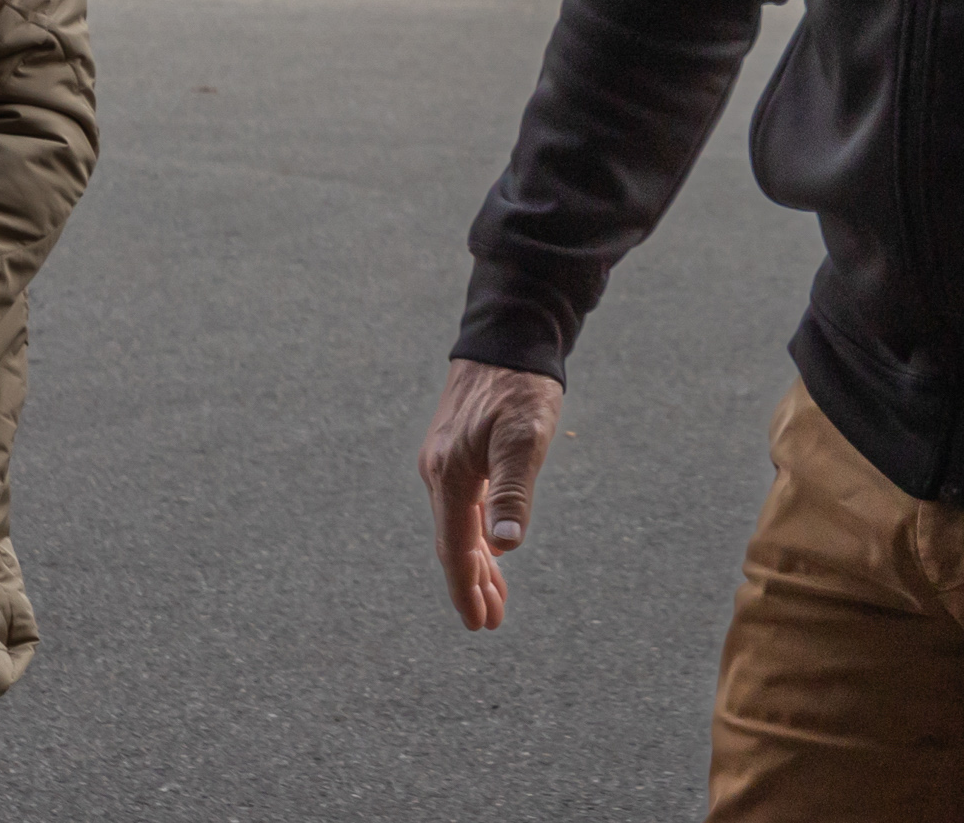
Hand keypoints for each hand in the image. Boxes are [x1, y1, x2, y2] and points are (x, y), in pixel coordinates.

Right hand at [419, 358, 563, 630]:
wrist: (505, 339)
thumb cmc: (519, 388)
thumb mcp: (525, 439)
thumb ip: (514, 490)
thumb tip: (506, 544)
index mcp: (450, 475)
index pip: (456, 548)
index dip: (467, 589)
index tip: (478, 624)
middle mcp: (438, 471)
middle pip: (453, 543)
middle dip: (471, 584)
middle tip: (489, 621)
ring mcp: (444, 460)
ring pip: (457, 525)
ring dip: (475, 562)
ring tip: (493, 596)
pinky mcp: (455, 450)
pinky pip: (462, 505)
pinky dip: (475, 533)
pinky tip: (490, 545)